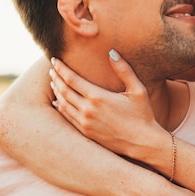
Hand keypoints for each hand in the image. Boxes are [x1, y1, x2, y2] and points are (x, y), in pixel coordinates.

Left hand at [50, 53, 167, 159]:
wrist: (143, 143)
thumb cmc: (143, 115)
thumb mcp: (138, 90)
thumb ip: (124, 70)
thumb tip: (112, 51)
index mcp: (98, 97)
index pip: (72, 79)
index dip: (61, 68)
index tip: (54, 60)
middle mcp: (88, 110)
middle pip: (64, 90)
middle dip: (56, 78)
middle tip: (52, 69)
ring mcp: (85, 123)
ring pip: (63, 104)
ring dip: (57, 92)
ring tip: (53, 82)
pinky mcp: (86, 133)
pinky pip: (68, 118)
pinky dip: (60, 108)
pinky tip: (58, 102)